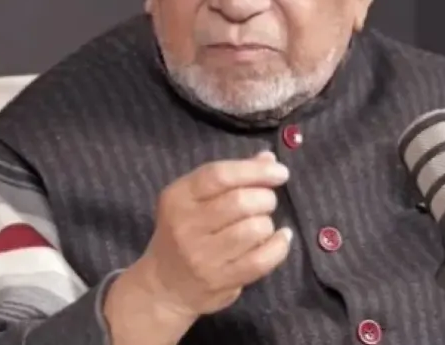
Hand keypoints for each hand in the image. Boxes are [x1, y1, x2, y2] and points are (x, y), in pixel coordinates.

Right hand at [122, 151, 292, 320]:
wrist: (164, 286)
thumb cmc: (183, 233)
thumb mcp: (194, 200)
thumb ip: (230, 177)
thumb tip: (268, 159)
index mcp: (178, 198)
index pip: (219, 175)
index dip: (254, 171)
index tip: (279, 171)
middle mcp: (186, 225)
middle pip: (240, 202)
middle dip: (265, 197)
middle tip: (268, 201)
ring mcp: (202, 256)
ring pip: (253, 230)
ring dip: (267, 222)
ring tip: (263, 224)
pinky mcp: (220, 280)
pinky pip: (261, 260)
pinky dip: (279, 246)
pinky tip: (280, 239)